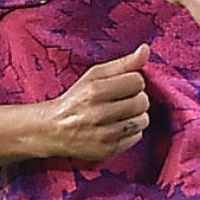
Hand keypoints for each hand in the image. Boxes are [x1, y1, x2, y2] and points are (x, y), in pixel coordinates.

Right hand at [32, 46, 151, 160]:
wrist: (53, 129)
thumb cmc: (76, 99)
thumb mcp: (94, 75)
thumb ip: (122, 63)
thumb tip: (145, 49)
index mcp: (94, 91)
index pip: (137, 81)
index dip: (133, 81)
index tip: (123, 85)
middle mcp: (98, 114)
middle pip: (142, 101)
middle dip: (137, 98)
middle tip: (123, 100)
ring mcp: (103, 134)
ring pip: (142, 120)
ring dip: (136, 115)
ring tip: (120, 113)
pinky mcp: (107, 150)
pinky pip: (136, 137)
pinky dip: (131, 131)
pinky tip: (117, 126)